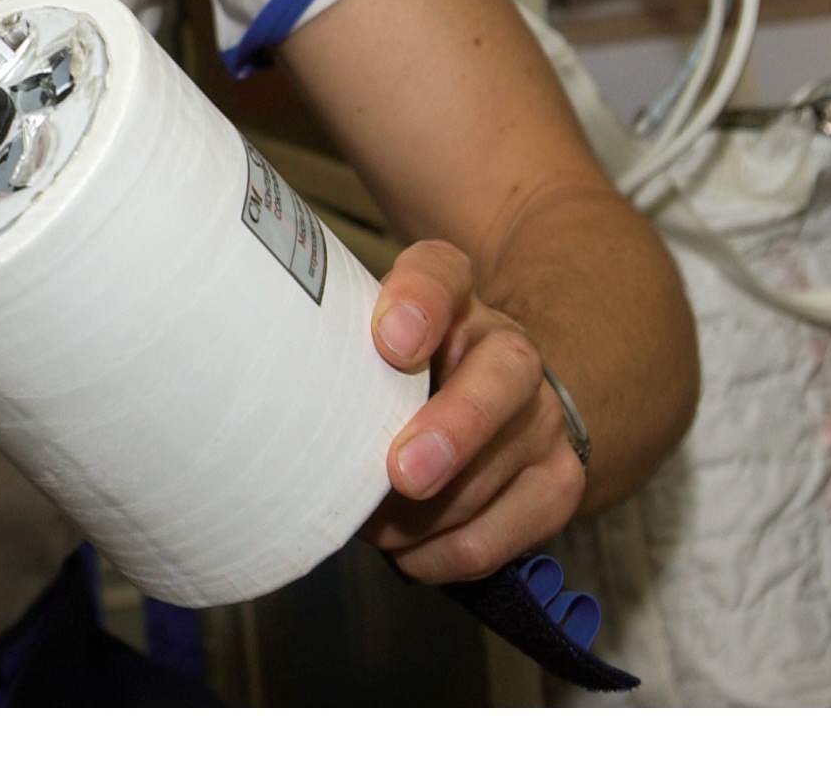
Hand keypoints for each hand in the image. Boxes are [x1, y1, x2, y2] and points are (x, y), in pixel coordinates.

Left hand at [359, 240, 585, 583]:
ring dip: (423, 515)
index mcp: (451, 298)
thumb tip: (273, 420)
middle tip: (402, 472)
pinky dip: (440, 555)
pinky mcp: (557, 485)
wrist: (495, 405)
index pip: (441, 275)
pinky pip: (498, 537)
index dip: (419, 303)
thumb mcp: (366, 347)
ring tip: (372, 522)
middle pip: (500, 377)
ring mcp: (542, 419)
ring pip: (493, 473)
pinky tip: (405, 550)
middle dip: (452, 430)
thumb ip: (332, 358)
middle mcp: (508, 350)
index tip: (391, 342)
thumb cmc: (397, 379)